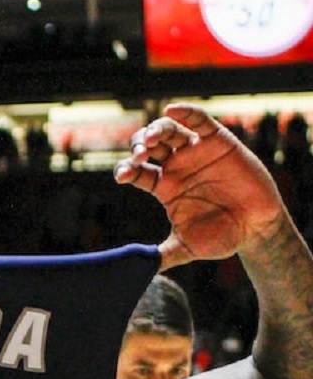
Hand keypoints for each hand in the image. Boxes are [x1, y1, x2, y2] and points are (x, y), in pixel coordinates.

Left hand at [115, 105, 286, 270]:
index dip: (127, 170)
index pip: (137, 173)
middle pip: (149, 147)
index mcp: (164, 188)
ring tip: (151, 138)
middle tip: (139, 155)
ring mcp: (196, 153)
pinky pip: (200, 121)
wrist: (256, 228)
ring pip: (169, 131)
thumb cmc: (220, 237)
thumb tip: (138, 269)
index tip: (123, 175)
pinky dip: (186, 112)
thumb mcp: (186, 247)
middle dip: (140, 147)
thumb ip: (162, 255)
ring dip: (156, 130)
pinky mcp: (218, 141)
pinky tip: (173, 109)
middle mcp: (176, 167)